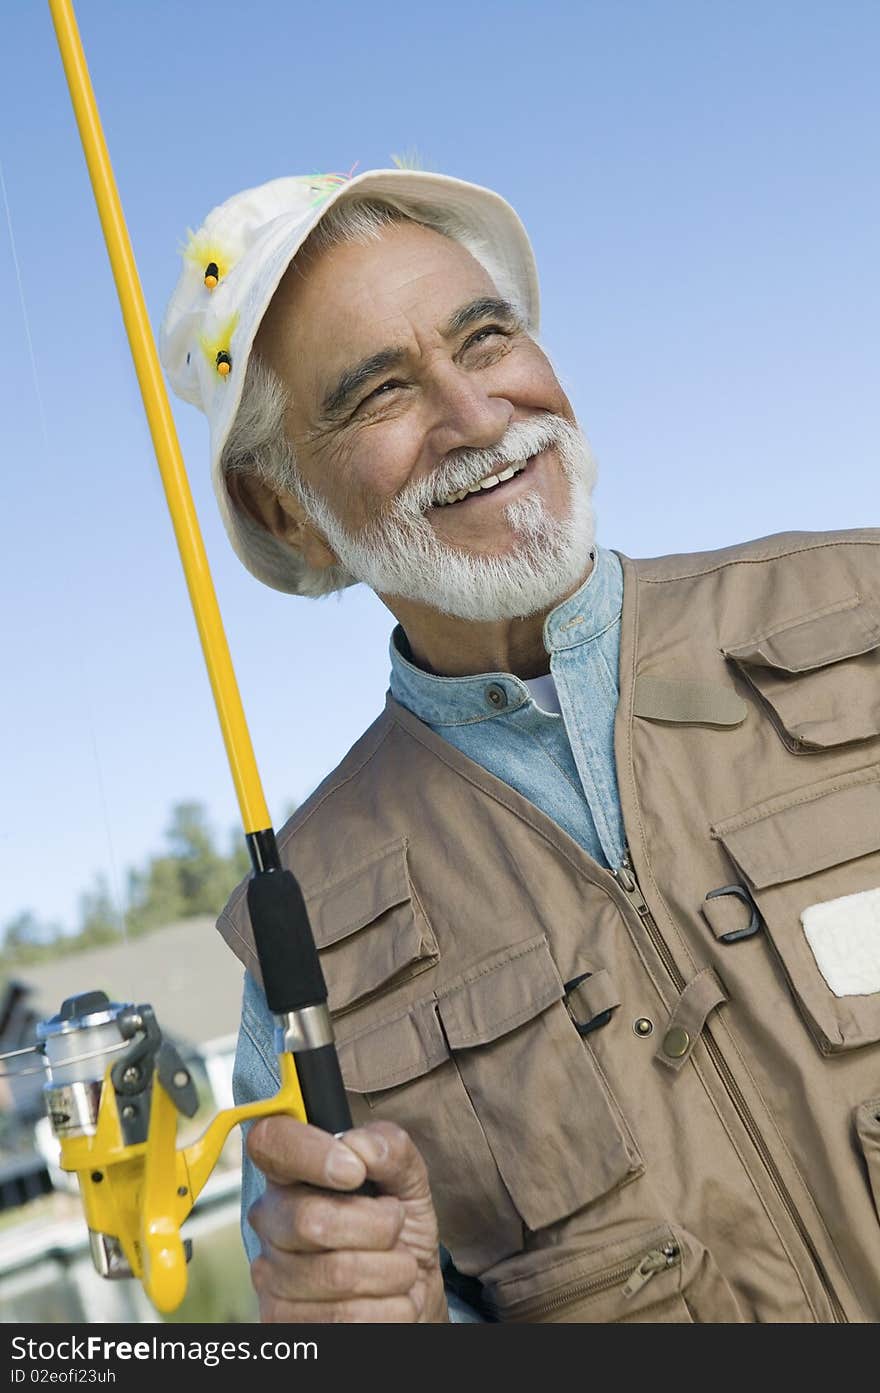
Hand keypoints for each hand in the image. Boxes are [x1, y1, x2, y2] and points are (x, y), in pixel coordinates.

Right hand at [246, 1116, 449, 1322]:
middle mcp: (270, 1219)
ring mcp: (270, 1274)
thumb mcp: (408, 1182)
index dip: (310, 1153)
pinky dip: (389, 1308)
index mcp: (291, 1172)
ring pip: (336, 1274)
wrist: (409, 1296)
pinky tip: (390, 1300)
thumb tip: (362, 1146)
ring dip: (391, 1272)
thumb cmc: (400, 1233)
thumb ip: (390, 1148)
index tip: (355, 1171)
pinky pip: (345, 1318)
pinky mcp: (283, 1322)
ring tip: (400, 1269)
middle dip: (379, 1226)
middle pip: (312, 1219)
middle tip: (396, 1230)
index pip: (270, 1141)